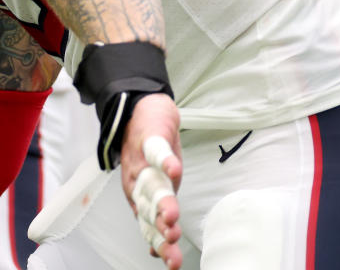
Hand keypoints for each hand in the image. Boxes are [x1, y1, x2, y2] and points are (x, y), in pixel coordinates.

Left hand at [120, 94, 182, 269]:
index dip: (160, 245)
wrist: (142, 109)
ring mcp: (144, 162)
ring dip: (162, 201)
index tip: (172, 262)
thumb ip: (154, 215)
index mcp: (141, 198)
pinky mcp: (151, 138)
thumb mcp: (152, 185)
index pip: (150, 226)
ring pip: (153, 184)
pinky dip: (166, 161)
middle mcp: (139, 184)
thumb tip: (155, 251)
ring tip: (172, 215)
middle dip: (161, 228)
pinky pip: (157, 150)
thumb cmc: (149, 152)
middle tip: (172, 240)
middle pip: (151, 210)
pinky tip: (175, 169)